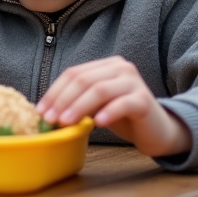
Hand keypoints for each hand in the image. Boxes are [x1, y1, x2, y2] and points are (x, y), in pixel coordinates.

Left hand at [37, 56, 191, 157]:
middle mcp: (121, 67)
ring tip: (66, 123)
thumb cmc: (122, 116)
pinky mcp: (145, 100)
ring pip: (100, 90)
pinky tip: (97, 123)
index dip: (55, 91)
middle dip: (63, 100)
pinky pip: (123, 104)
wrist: (156, 131)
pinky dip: (108, 112)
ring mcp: (134, 82)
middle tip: (50, 118)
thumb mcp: (96, 105)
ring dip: (79, 107)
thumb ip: (77, 101)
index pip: (74, 73)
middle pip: (84, 80)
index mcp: (106, 65)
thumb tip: (45, 110)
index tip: (40, 110)